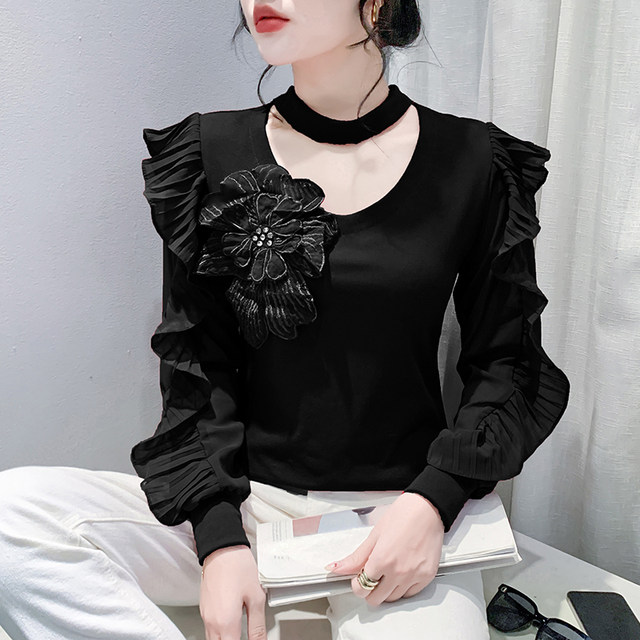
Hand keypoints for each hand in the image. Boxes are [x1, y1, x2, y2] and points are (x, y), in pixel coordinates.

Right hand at [200, 544, 266, 639]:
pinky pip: (210, 629)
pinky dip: (220, 633)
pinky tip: (230, 626)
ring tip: (239, 633)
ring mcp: (205, 616)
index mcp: (226, 623)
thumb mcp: (255, 597)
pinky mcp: (204, 608)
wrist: (222, 548)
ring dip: (226, 639)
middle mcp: (212, 622)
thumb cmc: (238, 567)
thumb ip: (257, 625)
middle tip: (246, 635)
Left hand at [324, 492, 444, 605]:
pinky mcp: (427, 576)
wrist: (427, 509)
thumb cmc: (402, 516)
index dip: (357, 585)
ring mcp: (414, 576)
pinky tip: (401, 573)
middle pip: (376, 599)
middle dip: (369, 590)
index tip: (358, 579)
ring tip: (387, 571)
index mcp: (382, 560)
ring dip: (387, 590)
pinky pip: (411, 594)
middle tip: (372, 576)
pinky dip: (404, 588)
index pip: (361, 589)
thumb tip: (337, 568)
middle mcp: (398, 572)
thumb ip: (356, 557)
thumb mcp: (374, 535)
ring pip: (394, 599)